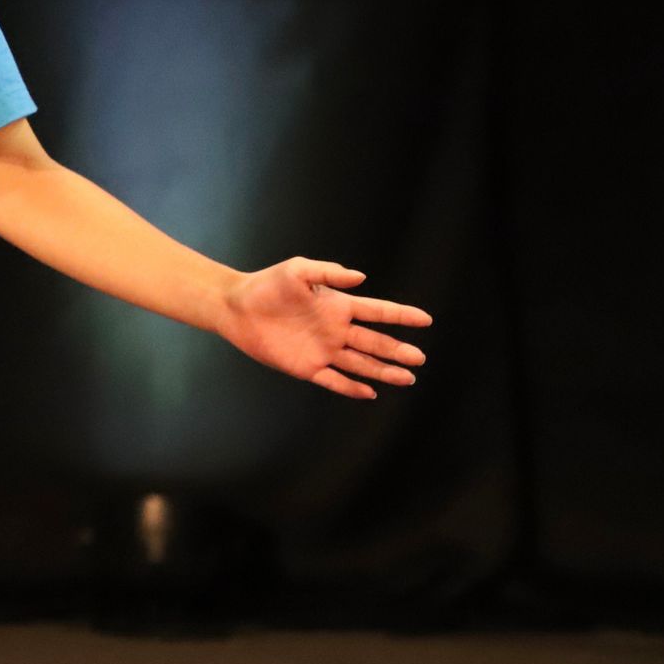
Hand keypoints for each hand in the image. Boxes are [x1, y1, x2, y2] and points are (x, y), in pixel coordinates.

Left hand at [213, 258, 429, 399]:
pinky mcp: (307, 367)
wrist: (238, 307)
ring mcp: (323, 350)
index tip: (426, 319)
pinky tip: (370, 392)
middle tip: (420, 358)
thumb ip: (329, 272)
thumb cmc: (268, 284)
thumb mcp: (299, 270)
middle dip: (398, 350)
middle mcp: (335, 330)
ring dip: (383, 371)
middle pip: (375, 342)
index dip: (401, 315)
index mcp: (338, 306)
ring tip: (407, 378)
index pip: (377, 311)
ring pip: (361, 364)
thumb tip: (361, 277)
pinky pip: (334, 380)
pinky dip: (352, 387)